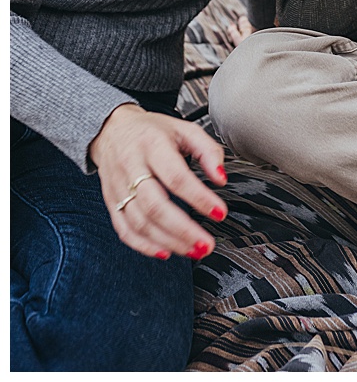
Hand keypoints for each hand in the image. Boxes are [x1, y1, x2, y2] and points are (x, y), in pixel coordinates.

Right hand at [89, 103, 227, 260]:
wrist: (112, 131)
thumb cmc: (153, 131)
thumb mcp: (186, 129)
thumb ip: (208, 150)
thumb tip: (221, 178)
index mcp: (152, 146)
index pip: (176, 177)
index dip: (199, 197)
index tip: (220, 212)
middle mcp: (132, 167)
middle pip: (155, 205)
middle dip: (183, 229)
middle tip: (206, 243)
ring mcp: (118, 187)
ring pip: (139, 222)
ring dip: (168, 241)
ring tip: (193, 250)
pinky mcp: (111, 202)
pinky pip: (124, 229)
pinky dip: (143, 245)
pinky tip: (164, 251)